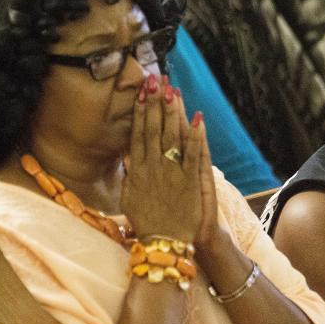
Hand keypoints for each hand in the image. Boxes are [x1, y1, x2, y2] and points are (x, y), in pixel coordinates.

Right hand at [120, 75, 203, 241]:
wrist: (165, 242)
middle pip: (154, 129)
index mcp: (137, 170)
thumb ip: (129, 175)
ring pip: (172, 136)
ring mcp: (172, 173)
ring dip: (172, 112)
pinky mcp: (190, 180)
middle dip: (155, 104)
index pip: (138, 134)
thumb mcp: (129, 198)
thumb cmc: (146, 222)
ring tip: (172, 90)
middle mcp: (153, 168)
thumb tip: (127, 154)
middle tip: (156, 80)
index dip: (140, 112)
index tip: (141, 93)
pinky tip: (197, 117)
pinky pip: (192, 154)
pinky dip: (195, 136)